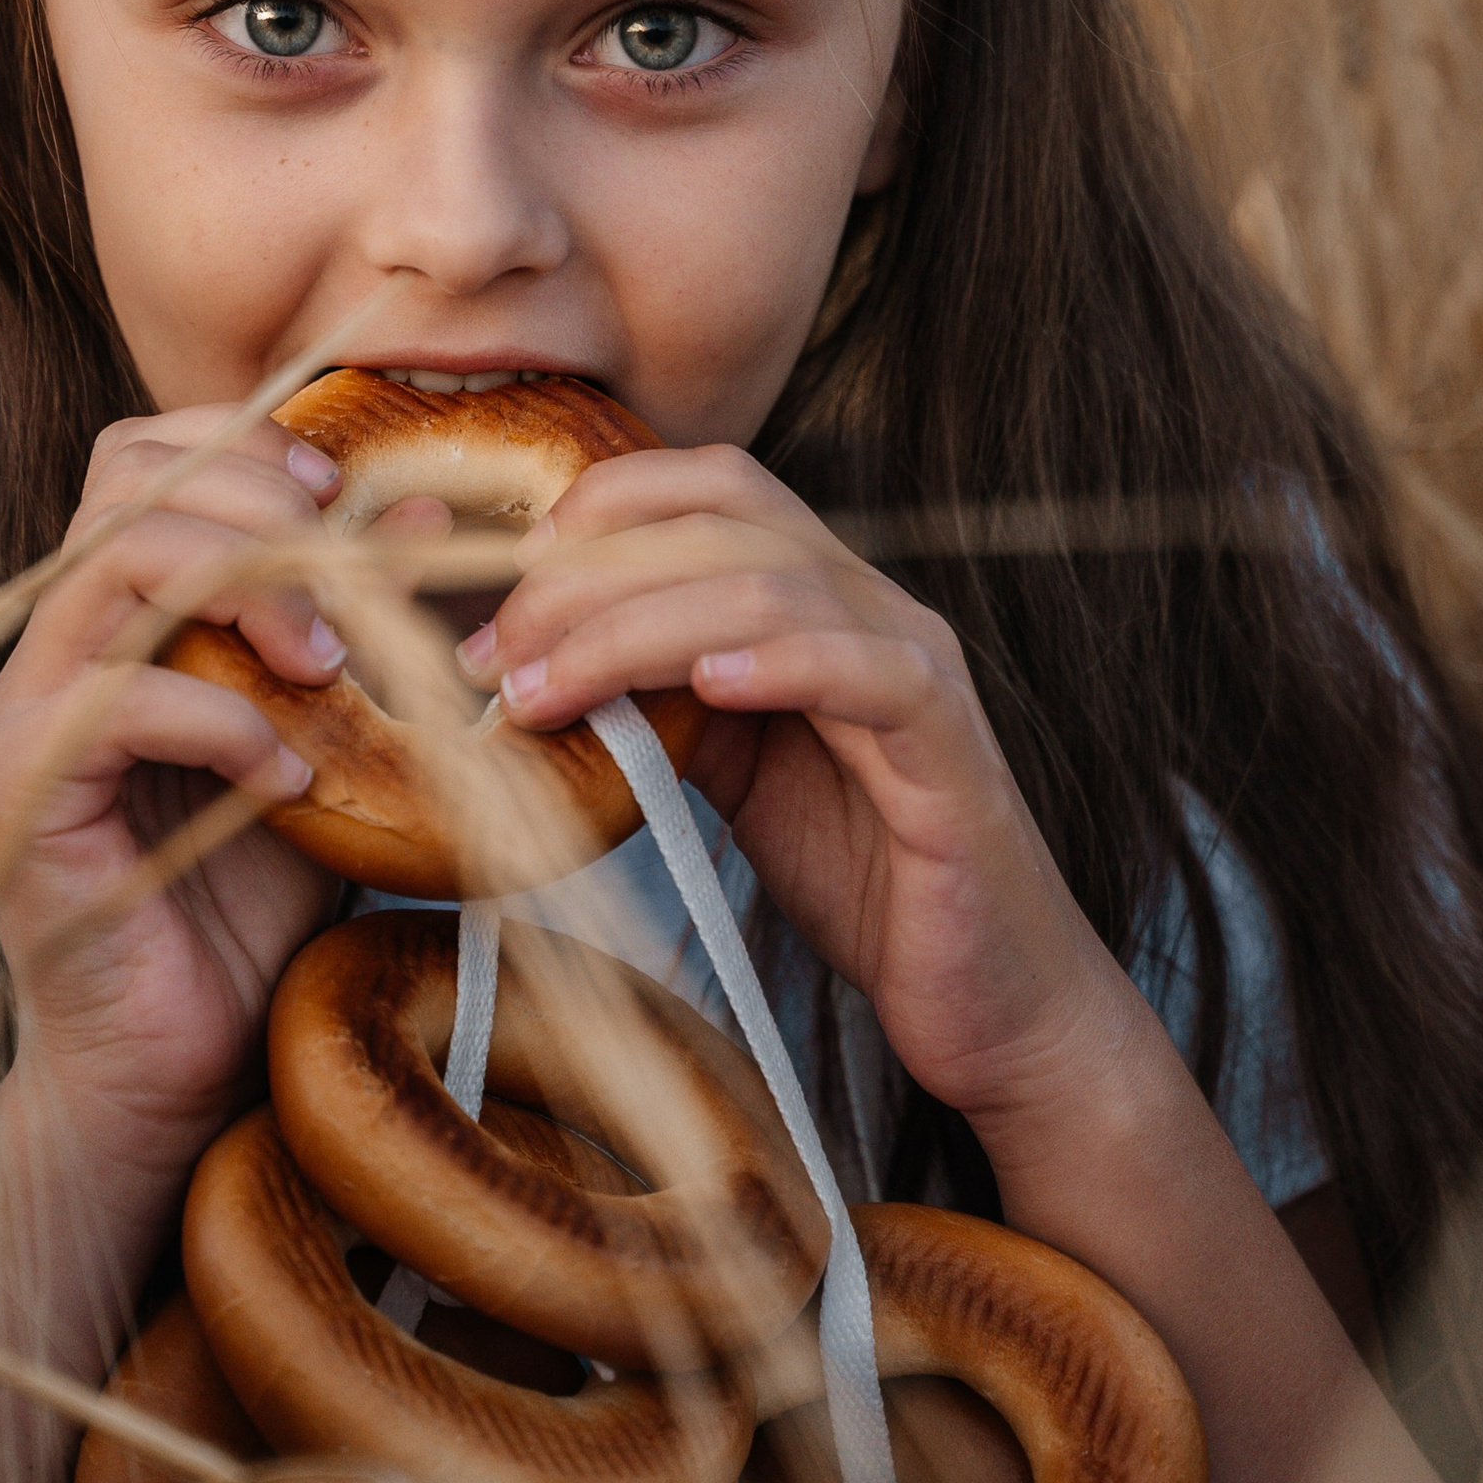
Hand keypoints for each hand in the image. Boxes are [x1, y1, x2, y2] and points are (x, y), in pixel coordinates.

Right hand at [0, 409, 362, 1185]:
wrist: (175, 1071)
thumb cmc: (246, 911)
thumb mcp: (329, 745)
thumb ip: (364, 636)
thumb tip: (432, 514)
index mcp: (114, 620)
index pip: (138, 457)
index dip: (244, 447)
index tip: (346, 501)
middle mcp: (52, 650)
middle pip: (124, 484)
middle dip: (259, 501)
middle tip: (356, 574)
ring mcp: (23, 717)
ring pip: (113, 565)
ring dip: (248, 589)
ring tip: (332, 668)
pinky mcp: (22, 795)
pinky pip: (118, 702)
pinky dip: (226, 721)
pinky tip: (290, 779)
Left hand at [459, 444, 1146, 1145]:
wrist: (991, 994)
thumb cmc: (864, 878)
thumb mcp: (732, 772)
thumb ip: (659, 705)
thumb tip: (529, 670)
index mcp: (821, 601)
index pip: (716, 488)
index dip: (607, 502)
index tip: (506, 575)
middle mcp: (873, 610)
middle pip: (726, 525)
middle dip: (586, 577)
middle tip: (491, 654)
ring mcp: (918, 670)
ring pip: (775, 589)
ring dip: (634, 629)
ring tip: (543, 692)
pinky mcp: (949, 752)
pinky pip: (869, 672)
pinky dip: (781, 664)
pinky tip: (706, 685)